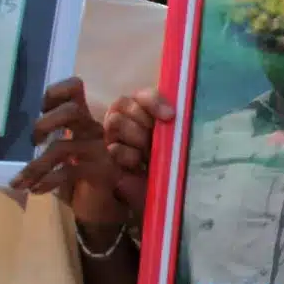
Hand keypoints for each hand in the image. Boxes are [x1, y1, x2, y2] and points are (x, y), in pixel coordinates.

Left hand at [12, 78, 111, 196]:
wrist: (97, 204)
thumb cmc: (73, 173)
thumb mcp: (57, 152)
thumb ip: (44, 138)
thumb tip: (3, 138)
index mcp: (82, 117)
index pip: (75, 87)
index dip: (55, 92)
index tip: (40, 108)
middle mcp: (93, 128)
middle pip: (72, 111)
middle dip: (46, 123)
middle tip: (33, 140)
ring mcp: (99, 149)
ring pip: (63, 147)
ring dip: (36, 165)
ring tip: (18, 182)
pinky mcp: (101, 170)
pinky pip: (69, 171)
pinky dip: (48, 181)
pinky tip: (36, 190)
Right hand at [103, 87, 173, 212]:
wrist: (162, 189)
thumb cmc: (171, 161)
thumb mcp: (176, 140)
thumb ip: (172, 123)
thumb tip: (173, 113)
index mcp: (146, 108)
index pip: (144, 94)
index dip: (153, 101)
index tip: (170, 116)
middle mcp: (127, 116)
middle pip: (123, 103)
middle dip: (142, 121)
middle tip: (154, 138)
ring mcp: (114, 134)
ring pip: (115, 121)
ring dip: (135, 136)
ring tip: (146, 152)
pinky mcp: (107, 154)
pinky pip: (113, 146)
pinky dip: (127, 154)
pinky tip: (137, 163)